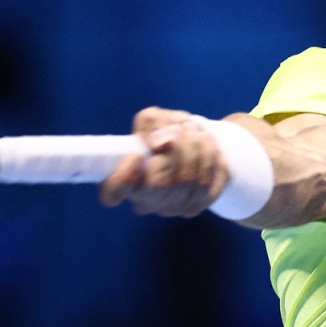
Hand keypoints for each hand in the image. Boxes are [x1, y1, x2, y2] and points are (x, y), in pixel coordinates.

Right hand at [98, 107, 228, 216]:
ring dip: (196, 148)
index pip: (114, 191)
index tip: (135, 156)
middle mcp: (145, 201)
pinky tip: (208, 145)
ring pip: (190, 182)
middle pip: (160, 184)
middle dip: (175, 150)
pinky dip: (211, 158)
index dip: (124, 177)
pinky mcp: (197, 205)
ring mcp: (172, 207)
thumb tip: (161, 142)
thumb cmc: (164, 132)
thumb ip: (151, 124)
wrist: (193, 142)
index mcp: (125, 180)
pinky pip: (209, 183)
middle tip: (179, 130)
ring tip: (196, 130)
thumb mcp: (152, 119)